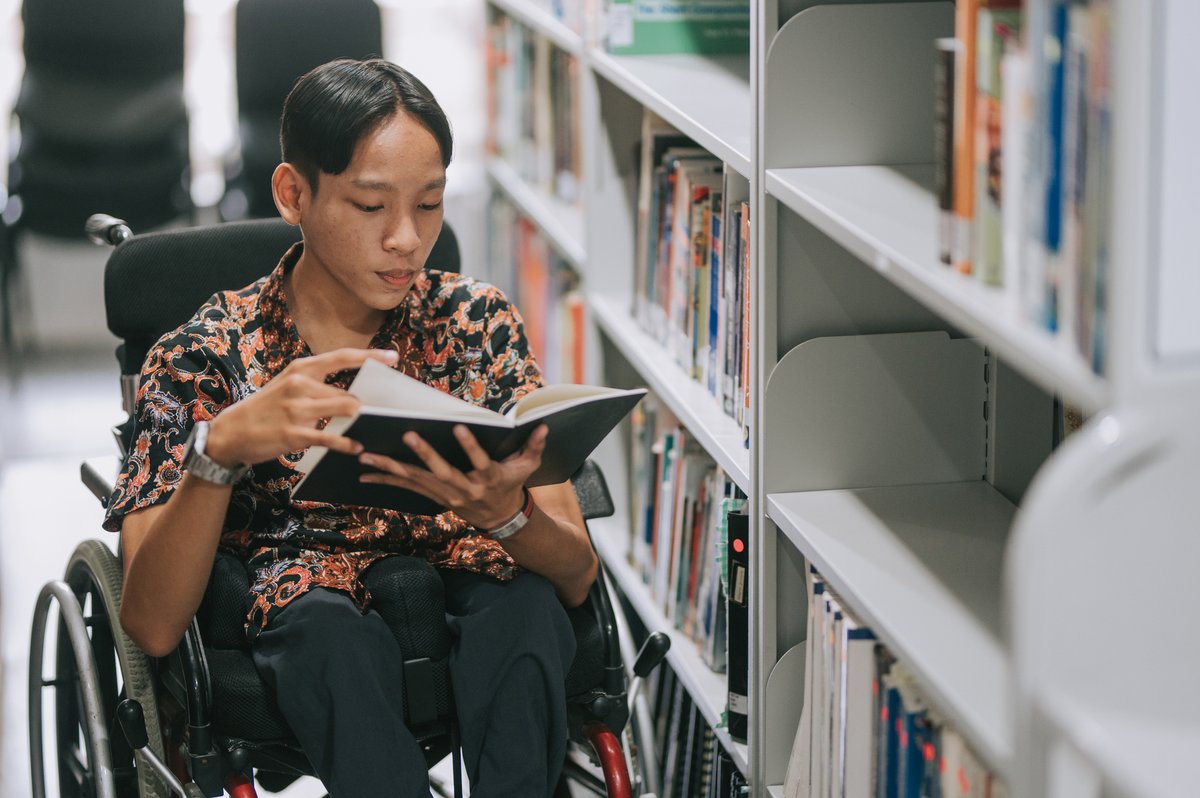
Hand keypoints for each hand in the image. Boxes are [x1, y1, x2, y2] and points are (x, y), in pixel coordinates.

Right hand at [205, 348, 399, 466]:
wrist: (232, 431)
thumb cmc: (266, 408)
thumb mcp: (288, 385)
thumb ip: (317, 384)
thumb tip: (352, 393)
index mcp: (301, 368)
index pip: (343, 357)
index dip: (371, 356)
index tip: (393, 357)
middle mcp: (300, 384)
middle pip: (349, 393)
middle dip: (366, 406)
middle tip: (380, 414)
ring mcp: (298, 408)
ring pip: (346, 410)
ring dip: (360, 421)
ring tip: (368, 429)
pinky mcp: (295, 433)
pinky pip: (332, 437)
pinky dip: (347, 443)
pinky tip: (356, 447)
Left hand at [358, 423, 548, 528]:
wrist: (501, 518)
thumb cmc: (512, 485)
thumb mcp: (528, 467)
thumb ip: (534, 446)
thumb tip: (544, 425)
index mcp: (489, 479)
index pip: (480, 462)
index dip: (470, 447)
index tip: (459, 428)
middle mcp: (466, 489)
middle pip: (442, 471)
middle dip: (424, 454)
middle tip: (407, 435)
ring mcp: (447, 494)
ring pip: (417, 480)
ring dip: (391, 467)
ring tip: (367, 455)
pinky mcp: (434, 496)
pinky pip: (406, 487)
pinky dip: (385, 479)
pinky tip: (365, 473)